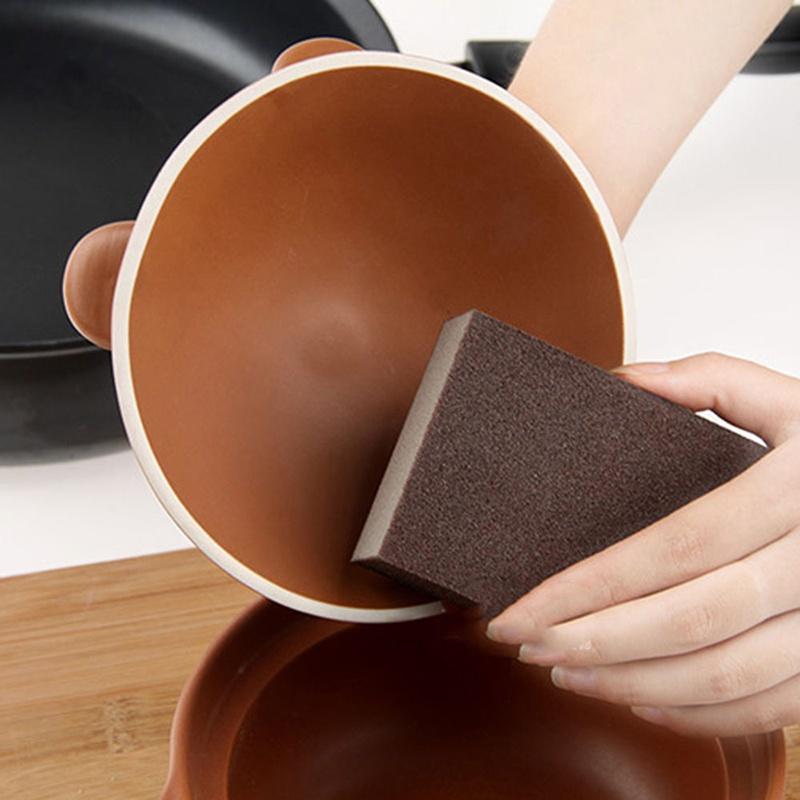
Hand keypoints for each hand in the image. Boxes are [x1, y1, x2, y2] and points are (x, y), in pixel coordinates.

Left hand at [487, 353, 799, 736]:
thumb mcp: (792, 400)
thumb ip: (713, 379)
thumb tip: (622, 380)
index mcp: (794, 490)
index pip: (675, 546)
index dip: (589, 585)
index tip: (521, 606)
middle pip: (691, 618)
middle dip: (594, 640)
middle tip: (525, 644)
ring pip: (725, 675)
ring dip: (631, 682)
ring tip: (563, 672)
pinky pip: (768, 706)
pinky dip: (698, 715)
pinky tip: (638, 699)